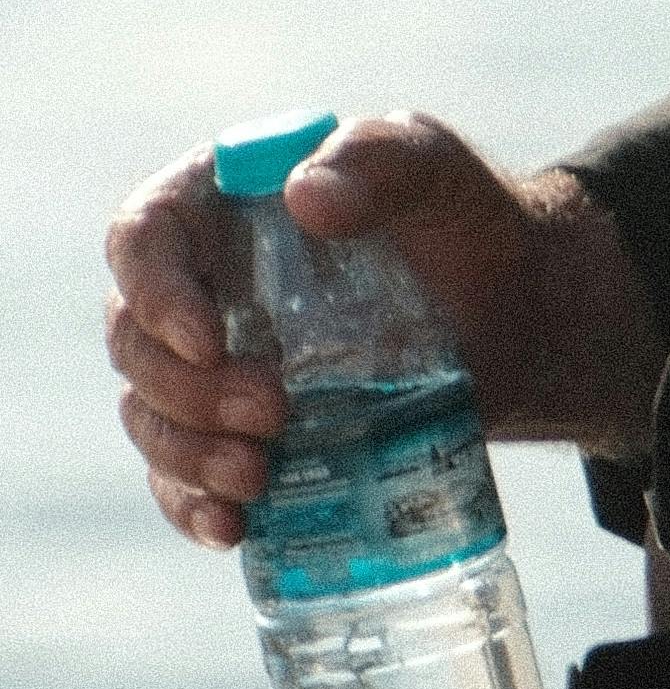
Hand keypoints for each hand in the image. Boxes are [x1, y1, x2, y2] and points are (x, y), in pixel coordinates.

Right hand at [104, 119, 666, 553]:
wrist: (515, 316)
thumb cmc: (463, 222)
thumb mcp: (435, 169)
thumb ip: (378, 159)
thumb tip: (305, 196)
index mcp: (218, 208)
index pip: (142, 238)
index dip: (153, 292)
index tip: (207, 341)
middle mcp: (199, 288)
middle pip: (135, 342)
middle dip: (187, 390)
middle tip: (272, 411)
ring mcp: (215, 368)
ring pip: (150, 416)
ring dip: (186, 455)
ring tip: (256, 476)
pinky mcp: (242, 433)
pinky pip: (183, 478)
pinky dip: (192, 506)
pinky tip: (230, 529)